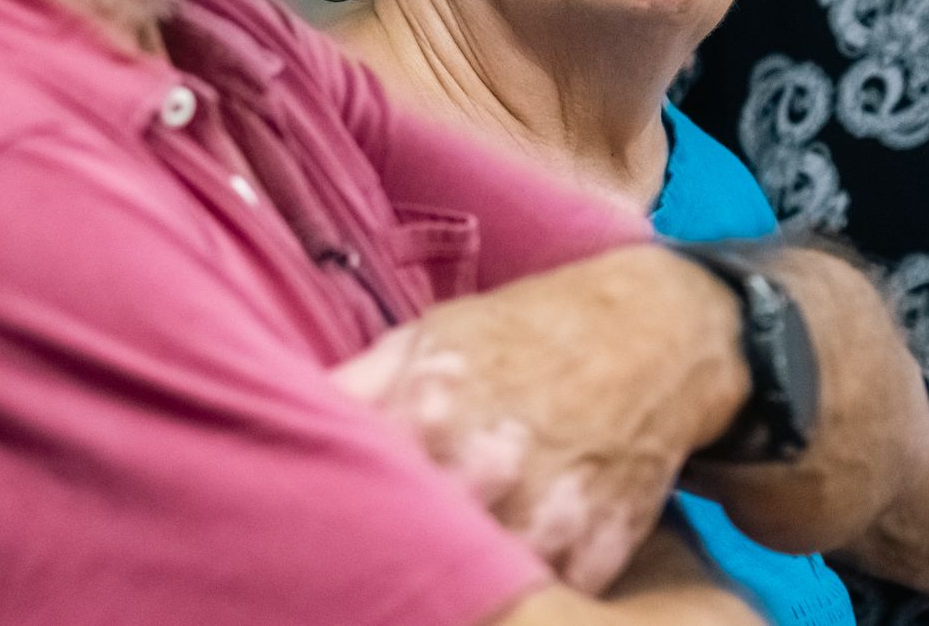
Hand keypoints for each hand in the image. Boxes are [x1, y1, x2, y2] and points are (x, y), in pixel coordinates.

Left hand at [333, 246, 745, 594]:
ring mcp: (548, 514)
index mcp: (430, 411)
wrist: (655, 330)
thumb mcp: (432, 334)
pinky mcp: (599, 549)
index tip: (311, 533)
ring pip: (478, 591)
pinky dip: (522, 600)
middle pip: (409, 554)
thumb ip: (357, 384)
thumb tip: (273, 412)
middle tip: (379, 562)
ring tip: (435, 582)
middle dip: (391, 560)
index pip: (348, 497)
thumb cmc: (528, 331)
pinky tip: (504, 582)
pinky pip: (545, 603)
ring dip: (459, 589)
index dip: (325, 522)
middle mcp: (487, 467)